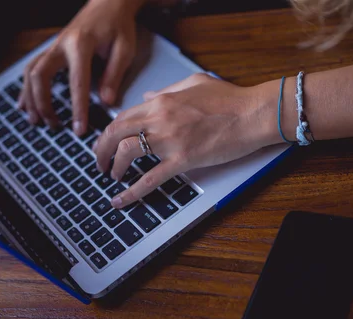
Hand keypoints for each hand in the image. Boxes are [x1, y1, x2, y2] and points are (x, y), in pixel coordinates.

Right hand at [18, 0, 144, 134]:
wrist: (108, 4)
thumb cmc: (117, 25)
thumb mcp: (124, 49)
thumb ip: (114, 75)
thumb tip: (106, 102)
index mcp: (81, 44)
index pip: (77, 83)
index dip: (78, 109)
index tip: (79, 129)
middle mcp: (61, 45)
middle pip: (40, 76)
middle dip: (44, 104)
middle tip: (54, 126)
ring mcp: (53, 47)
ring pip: (31, 73)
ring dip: (31, 99)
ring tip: (36, 122)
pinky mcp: (51, 50)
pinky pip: (31, 69)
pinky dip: (26, 89)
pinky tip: (25, 106)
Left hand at [93, 73, 279, 208]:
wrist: (253, 113)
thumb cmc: (229, 99)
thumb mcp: (193, 83)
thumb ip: (167, 91)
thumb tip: (148, 97)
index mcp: (161, 101)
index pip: (123, 117)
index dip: (110, 132)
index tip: (107, 142)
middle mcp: (159, 119)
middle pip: (116, 133)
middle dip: (102, 149)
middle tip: (100, 162)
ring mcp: (170, 140)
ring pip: (127, 153)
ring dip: (114, 166)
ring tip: (112, 176)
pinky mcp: (183, 160)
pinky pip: (150, 179)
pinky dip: (131, 192)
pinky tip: (120, 200)